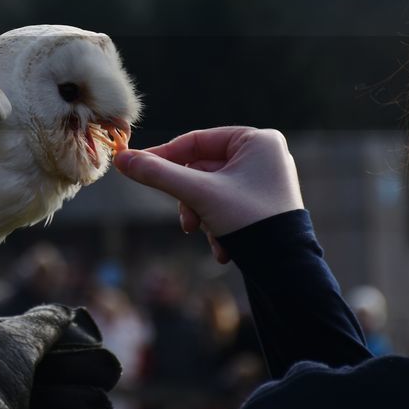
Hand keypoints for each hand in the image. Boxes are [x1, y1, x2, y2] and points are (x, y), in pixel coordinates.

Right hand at [114, 127, 303, 262]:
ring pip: (213, 190)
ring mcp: (266, 179)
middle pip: (203, 169)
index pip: (197, 141)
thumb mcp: (198, 194)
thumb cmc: (249, 220)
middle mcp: (265, 154)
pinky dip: (219, 224)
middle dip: (191, 201)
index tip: (138, 169)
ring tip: (209, 238)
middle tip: (186, 223)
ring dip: (203, 216)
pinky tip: (223, 247)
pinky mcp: (265, 202)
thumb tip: (122, 159)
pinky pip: (228, 204)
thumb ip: (158, 174)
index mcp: (257, 140)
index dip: (165, 156)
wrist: (287, 268)